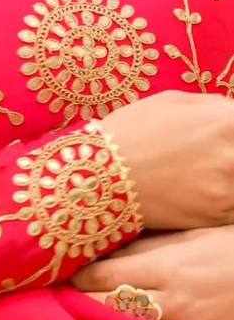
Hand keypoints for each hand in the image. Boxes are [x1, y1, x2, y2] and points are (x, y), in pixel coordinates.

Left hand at [70, 227, 233, 319]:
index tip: (66, 275)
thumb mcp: (192, 236)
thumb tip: (108, 250)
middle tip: (62, 302)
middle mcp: (170, 303)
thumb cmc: (233, 248)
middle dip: (82, 306)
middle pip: (107, 309)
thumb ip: (149, 246)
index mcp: (167, 268)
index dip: (80, 277)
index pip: (104, 276)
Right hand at [98, 90, 233, 229]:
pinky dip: (226, 200)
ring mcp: (228, 190)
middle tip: (215, 157)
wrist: (98, 176)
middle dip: (232, 154)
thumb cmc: (132, 131)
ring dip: (230, 177)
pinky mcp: (217, 217)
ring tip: (206, 171)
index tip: (229, 136)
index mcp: (228, 121)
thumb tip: (233, 110)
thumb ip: (213, 105)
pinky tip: (204, 190)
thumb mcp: (172, 102)